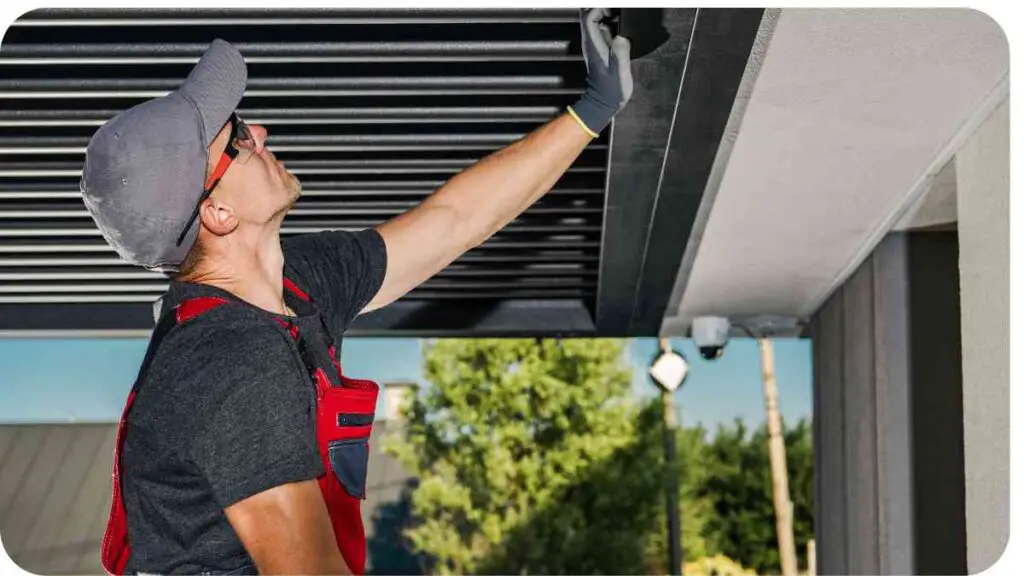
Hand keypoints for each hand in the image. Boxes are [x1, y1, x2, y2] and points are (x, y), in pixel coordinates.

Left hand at [568, 8, 633, 136]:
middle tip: (617, 13)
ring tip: (621, 17)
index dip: (599, 9)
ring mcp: (595, 45)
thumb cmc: (610, 90)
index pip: (588, 18)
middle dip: (602, 9)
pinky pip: (602, 29)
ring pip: (595, 21)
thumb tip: (621, 36)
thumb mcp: (620, 72)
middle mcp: (591, 43)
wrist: (603, 103)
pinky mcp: (601, 49)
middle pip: (589, 16)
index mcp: (594, 45)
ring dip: (606, 15)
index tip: (613, 11)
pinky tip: (621, 27)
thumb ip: (620, 52)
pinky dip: (609, 23)